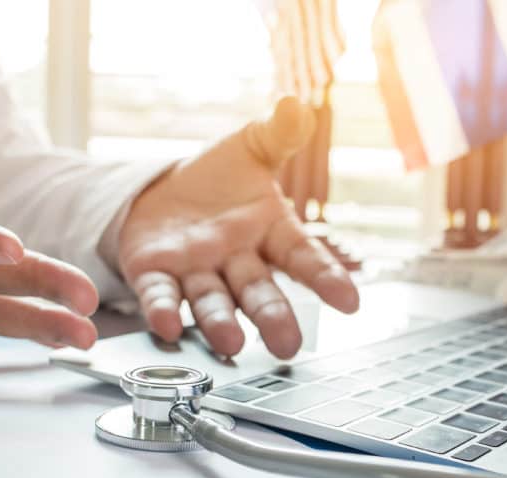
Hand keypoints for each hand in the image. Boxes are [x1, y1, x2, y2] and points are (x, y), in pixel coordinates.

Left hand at [118, 98, 358, 358]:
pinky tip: (168, 326)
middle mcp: (238, 259)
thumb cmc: (217, 179)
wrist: (160, 192)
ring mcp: (197, 270)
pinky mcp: (156, 272)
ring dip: (222, 322)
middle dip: (274, 317)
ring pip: (213, 300)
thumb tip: (298, 105)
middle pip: (259, 291)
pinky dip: (164, 309)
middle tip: (289, 344)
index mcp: (269, 231)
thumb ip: (277, 134)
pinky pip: (161, 294)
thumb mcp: (249, 148)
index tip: (350, 302)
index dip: (326, 278)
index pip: (303, 256)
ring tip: (232, 342)